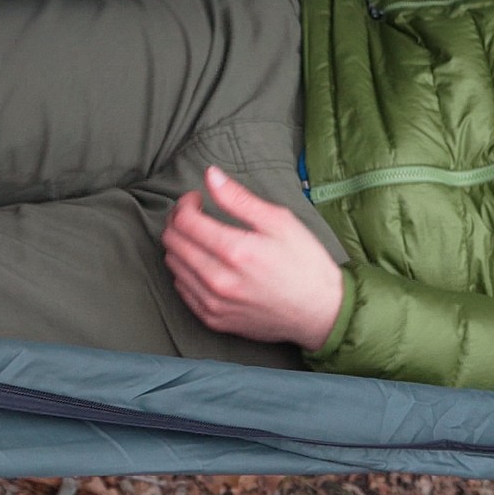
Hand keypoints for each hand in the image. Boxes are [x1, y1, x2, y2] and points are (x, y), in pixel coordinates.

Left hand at [160, 166, 346, 350]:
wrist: (320, 311)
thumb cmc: (305, 263)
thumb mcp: (279, 221)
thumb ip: (239, 198)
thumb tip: (210, 175)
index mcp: (236, 251)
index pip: (185, 221)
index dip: (185, 203)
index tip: (196, 199)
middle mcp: (219, 280)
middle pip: (173, 242)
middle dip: (178, 221)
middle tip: (194, 214)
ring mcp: (214, 303)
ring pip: (173, 266)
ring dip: (180, 245)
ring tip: (200, 237)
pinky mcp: (214, 320)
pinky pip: (182, 290)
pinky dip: (185, 271)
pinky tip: (203, 262)